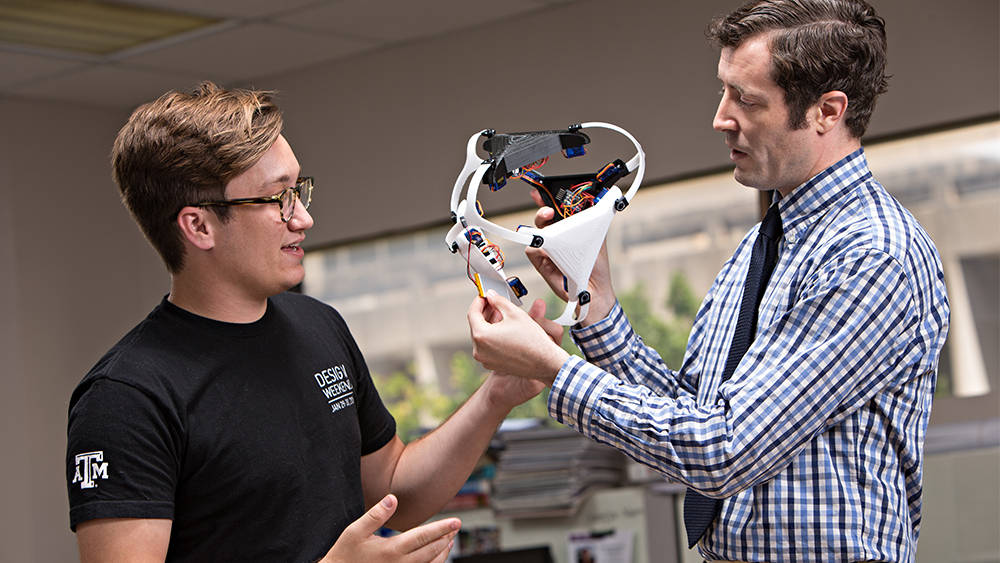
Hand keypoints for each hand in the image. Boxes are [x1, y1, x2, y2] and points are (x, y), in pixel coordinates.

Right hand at [319, 494, 458, 562]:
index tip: (456, 521)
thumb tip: (393, 498)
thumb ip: (375, 515)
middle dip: (445, 538)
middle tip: (456, 526)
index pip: (423, 537)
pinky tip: (436, 556)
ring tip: (450, 540)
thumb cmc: (344, 553)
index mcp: (391, 549)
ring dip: (442, 552)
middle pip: (431, 551)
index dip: (441, 528)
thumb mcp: (355, 531)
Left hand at [468, 291, 569, 385]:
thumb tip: (491, 295)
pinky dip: (492, 336)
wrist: (544, 362)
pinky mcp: (492, 364)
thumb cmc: (532, 340)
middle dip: (484, 312)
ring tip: (501, 314)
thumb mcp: (514, 313)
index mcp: (481, 336)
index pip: (473, 313)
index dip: (479, 301)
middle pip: (476, 325)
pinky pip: (487, 346)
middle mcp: (479, 350)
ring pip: (482, 336)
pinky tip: (504, 329)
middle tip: (493, 302)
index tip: (484, 296)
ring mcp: (485, 359)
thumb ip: (498, 301)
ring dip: (488, 324)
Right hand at [526, 189, 615, 325]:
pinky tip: (550, 251)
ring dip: (541, 228)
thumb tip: (594, 202)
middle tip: (549, 210)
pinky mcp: (540, 261)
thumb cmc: (596, 265)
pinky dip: (540, 248)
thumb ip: (593, 220)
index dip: (550, 198)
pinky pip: (532, 250)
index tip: (546, 189)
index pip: (556, 209)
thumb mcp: (597, 238)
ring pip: (534, 231)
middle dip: (543, 210)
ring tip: (550, 228)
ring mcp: (547, 249)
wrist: (593, 289)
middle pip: (543, 218)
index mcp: (569, 228)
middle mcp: (556, 237)